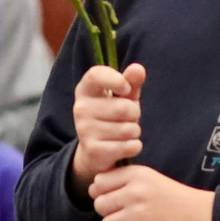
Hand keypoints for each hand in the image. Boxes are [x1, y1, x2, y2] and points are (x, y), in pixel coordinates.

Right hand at [71, 62, 145, 187]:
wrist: (94, 151)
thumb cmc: (112, 116)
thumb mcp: (123, 97)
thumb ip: (131, 82)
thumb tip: (138, 69)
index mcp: (86, 89)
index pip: (96, 75)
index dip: (116, 80)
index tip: (126, 89)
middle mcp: (81, 108)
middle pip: (124, 108)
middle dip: (134, 114)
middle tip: (127, 119)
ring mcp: (85, 129)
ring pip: (128, 129)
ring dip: (134, 132)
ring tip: (123, 133)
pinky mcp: (93, 150)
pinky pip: (128, 146)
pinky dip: (134, 147)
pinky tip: (124, 146)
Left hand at [89, 163, 214, 220]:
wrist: (203, 216)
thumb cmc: (175, 197)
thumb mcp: (151, 179)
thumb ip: (125, 180)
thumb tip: (94, 188)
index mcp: (136, 175)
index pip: (99, 182)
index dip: (103, 192)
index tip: (116, 198)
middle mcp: (135, 192)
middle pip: (99, 205)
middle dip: (109, 212)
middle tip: (124, 215)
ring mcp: (138, 215)